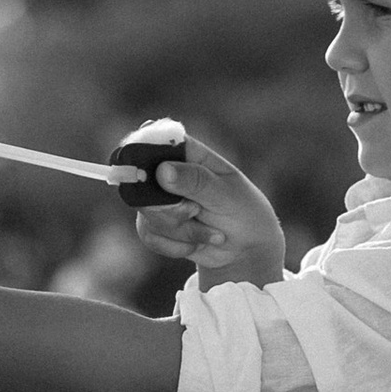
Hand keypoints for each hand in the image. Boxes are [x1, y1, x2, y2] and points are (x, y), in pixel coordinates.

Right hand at [129, 140, 284, 288]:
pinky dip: (175, 245)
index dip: (145, 153)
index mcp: (189, 154)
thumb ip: (196, 181)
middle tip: (196, 212)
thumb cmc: (244, 214)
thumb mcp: (227, 195)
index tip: (156, 174)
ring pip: (147, 213)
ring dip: (180, 230)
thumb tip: (162, 171)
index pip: (156, 140)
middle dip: (170, 208)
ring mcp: (159, 199)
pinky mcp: (155, 224)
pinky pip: (148, 235)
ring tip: (212, 233)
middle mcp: (169, 173)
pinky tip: (196, 245)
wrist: (247, 250)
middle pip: (144, 183)